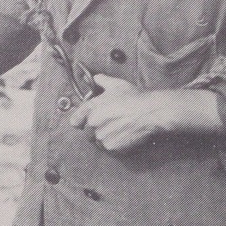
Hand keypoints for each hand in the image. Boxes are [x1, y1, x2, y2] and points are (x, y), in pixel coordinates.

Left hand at [68, 74, 220, 152]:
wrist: (150, 112)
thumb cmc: (134, 97)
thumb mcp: (117, 84)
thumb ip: (102, 81)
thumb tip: (95, 77)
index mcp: (91, 108)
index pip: (75, 121)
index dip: (81, 121)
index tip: (87, 122)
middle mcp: (93, 123)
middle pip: (87, 133)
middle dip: (96, 129)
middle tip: (110, 124)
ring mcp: (101, 136)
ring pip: (98, 141)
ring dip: (105, 137)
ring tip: (119, 129)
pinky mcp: (111, 147)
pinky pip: (108, 148)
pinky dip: (114, 144)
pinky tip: (123, 135)